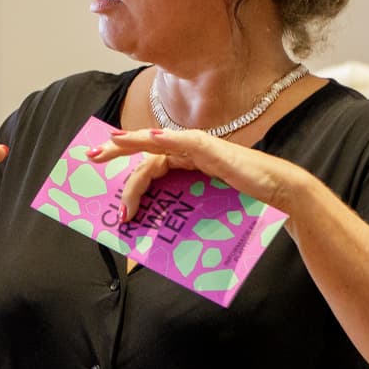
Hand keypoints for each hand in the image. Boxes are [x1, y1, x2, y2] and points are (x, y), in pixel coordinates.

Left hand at [86, 127, 309, 223]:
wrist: (277, 198)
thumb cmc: (244, 206)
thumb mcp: (202, 210)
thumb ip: (179, 212)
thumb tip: (153, 229)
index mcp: (186, 164)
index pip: (148, 162)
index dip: (125, 169)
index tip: (103, 173)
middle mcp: (189, 152)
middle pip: (145, 148)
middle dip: (116, 150)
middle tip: (91, 156)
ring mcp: (200, 148)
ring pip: (157, 146)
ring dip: (132, 149)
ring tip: (110, 149)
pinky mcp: (212, 149)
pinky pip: (183, 143)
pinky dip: (164, 139)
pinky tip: (146, 140)